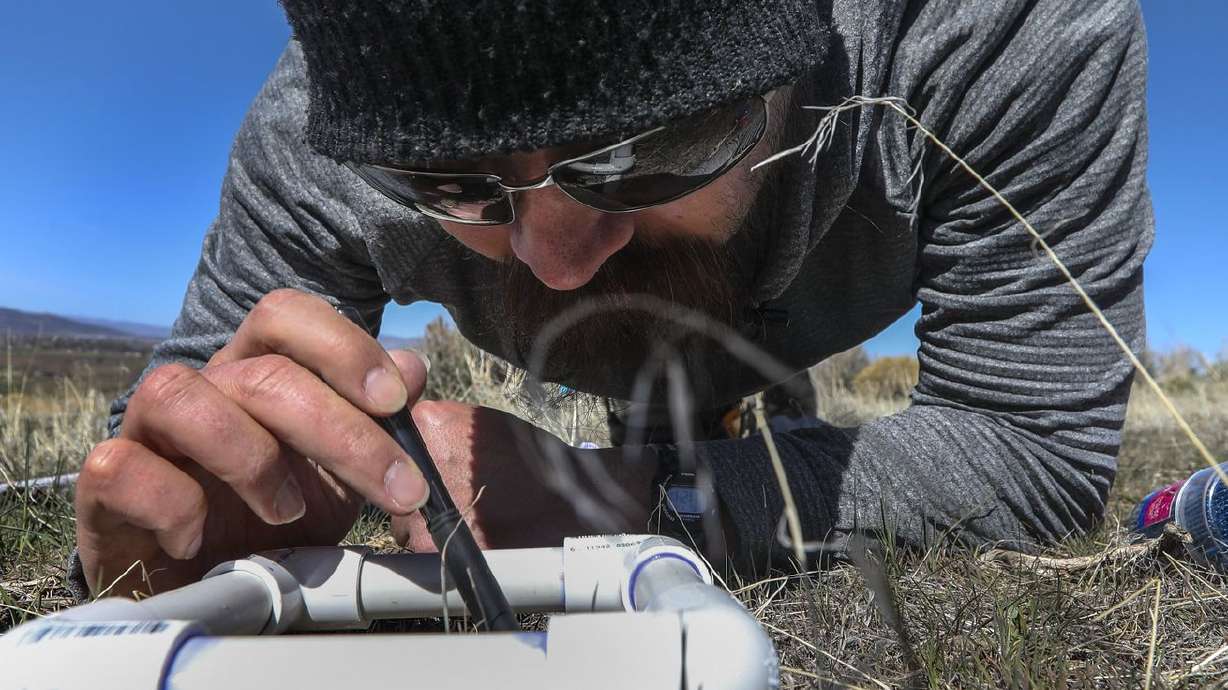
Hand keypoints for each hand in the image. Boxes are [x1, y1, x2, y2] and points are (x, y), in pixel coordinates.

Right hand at [75, 289, 431, 596]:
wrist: (204, 589)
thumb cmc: (272, 518)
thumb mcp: (341, 473)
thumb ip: (377, 421)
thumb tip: (412, 368)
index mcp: (258, 372)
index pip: (286, 315)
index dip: (342, 346)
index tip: (394, 400)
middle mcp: (204, 389)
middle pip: (262, 373)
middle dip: (342, 431)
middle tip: (397, 487)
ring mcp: (147, 433)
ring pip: (176, 393)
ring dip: (250, 457)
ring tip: (289, 513)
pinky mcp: (105, 486)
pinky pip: (118, 465)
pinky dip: (171, 504)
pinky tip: (200, 539)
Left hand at [392, 401, 657, 551]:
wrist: (569, 503)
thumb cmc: (533, 462)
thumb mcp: (482, 424)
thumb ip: (440, 426)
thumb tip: (409, 431)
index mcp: (431, 423)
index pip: (389, 435)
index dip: (403, 452)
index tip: (420, 461)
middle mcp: (418, 460)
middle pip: (388, 477)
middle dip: (408, 487)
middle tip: (452, 492)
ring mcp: (423, 504)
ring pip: (399, 517)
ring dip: (420, 520)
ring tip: (465, 515)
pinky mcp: (434, 545)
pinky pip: (418, 547)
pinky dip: (435, 546)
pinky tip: (468, 535)